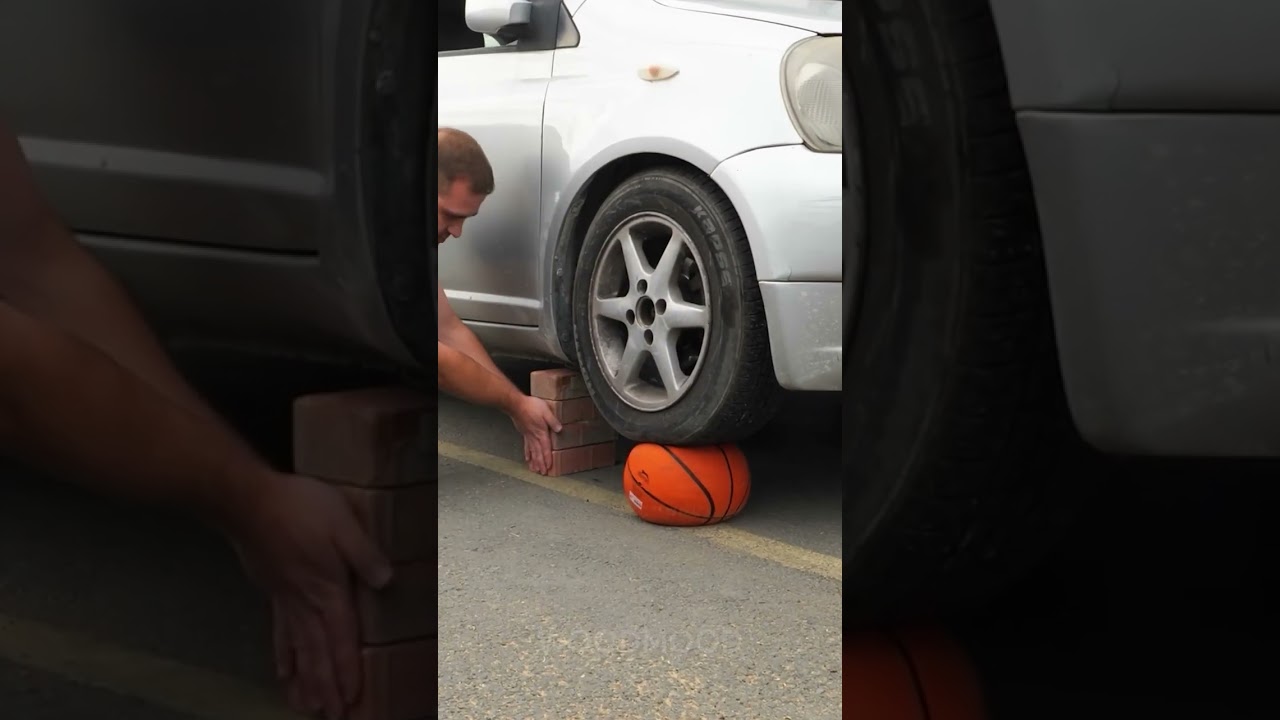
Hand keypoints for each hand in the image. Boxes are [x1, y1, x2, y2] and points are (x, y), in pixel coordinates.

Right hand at [228, 471, 391, 719]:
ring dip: (304, 681)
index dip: (348, 669)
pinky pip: (278, 634)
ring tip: (307, 708)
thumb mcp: (343, 523)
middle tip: (332, 716)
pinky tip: (281, 673)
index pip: (342, 638)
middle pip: (318, 654)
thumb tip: (387, 581)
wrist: (248, 501)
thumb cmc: (299, 508)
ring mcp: (285, 601)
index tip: (352, 698)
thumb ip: (365, 555)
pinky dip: (282, 657)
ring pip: (297, 651)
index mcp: (328, 590)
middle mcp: (305, 604)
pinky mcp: (271, 593)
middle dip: (325, 687)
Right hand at [508, 395, 562, 473]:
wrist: (516, 405)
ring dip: (534, 462)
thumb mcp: (546, 411)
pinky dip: (527, 454)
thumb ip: (553, 421)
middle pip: (538, 453)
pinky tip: (527, 459)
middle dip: (541, 464)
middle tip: (542, 473)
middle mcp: (534, 437)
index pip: (546, 448)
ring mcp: (528, 436)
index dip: (548, 458)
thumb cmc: (531, 406)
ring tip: (535, 470)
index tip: (549, 467)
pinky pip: (526, 447)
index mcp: (541, 433)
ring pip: (532, 452)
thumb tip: (560, 429)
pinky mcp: (524, 434)